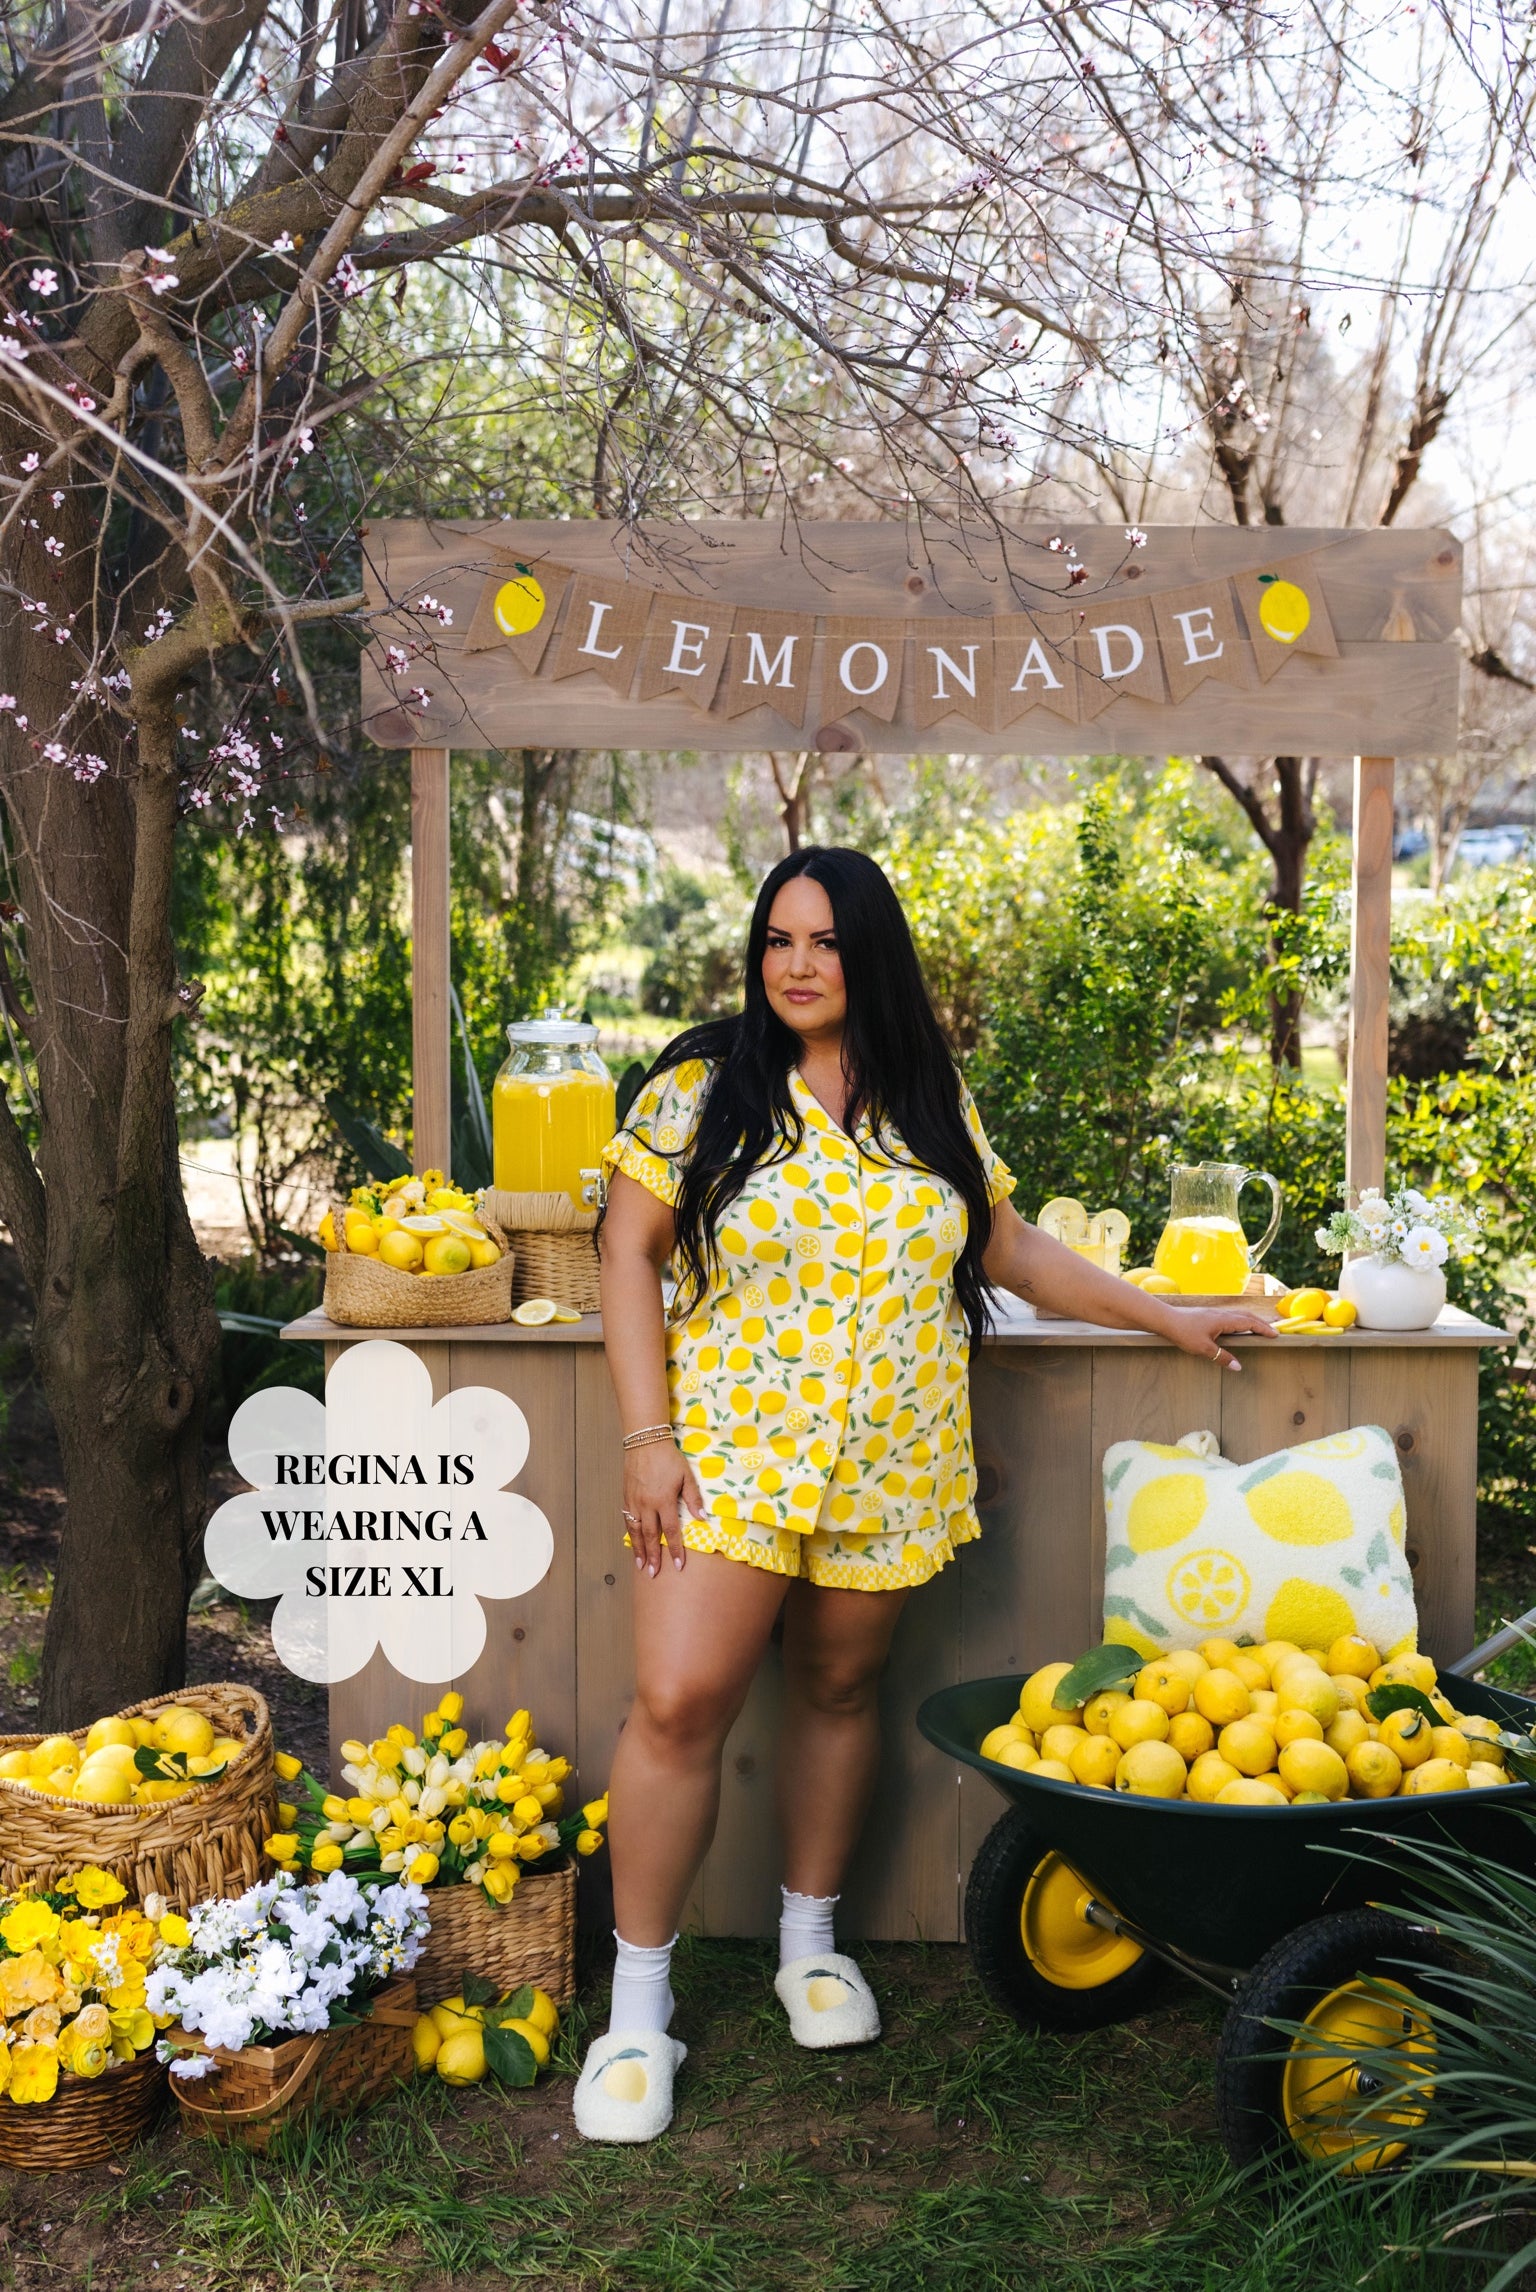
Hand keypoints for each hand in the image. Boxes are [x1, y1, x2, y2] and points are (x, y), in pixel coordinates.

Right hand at [622, 1438, 704, 1575]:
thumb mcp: (686, 1476)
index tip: (678, 1566)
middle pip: (650, 1536)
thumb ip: (693, 1499)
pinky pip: (628, 1520)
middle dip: (653, 1557)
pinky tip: (633, 1543)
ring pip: (636, 1531)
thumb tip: (702, 1519)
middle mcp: (647, 1505)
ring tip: (641, 1566)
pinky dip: (630, 1535)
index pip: (671, 1531)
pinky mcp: (627, 1497)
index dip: (675, 1550)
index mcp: (664, 1501)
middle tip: (654, 1574)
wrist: (645, 1442)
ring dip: (639, 1550)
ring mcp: (634, 1502)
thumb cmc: (669, 1458)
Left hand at [1158, 1304, 1275, 1370]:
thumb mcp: (1204, 1349)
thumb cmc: (1184, 1332)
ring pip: (1238, 1315)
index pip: (1250, 1323)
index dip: (1263, 1329)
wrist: (1165, 1319)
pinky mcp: (1208, 1315)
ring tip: (1259, 1328)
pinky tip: (1237, 1327)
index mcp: (1224, 1320)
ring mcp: (1215, 1313)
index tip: (1276, 1334)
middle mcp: (1222, 1314)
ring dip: (1251, 1321)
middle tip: (1273, 1330)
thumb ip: (1222, 1357)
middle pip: (1247, 1316)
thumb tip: (1238, 1367)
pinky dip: (1240, 1321)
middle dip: (1261, 1323)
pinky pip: (1230, 1316)